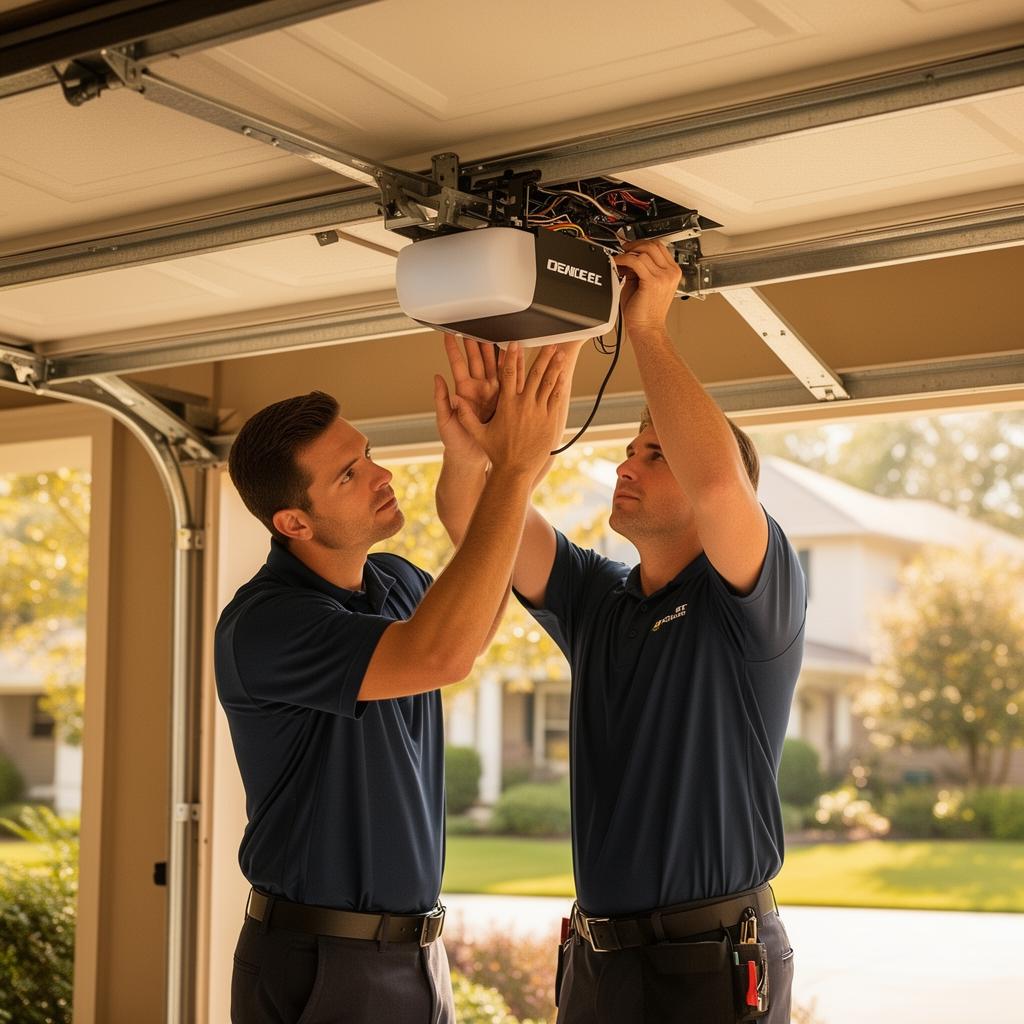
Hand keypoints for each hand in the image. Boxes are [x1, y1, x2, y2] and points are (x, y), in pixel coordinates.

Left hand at [435, 334, 505, 466]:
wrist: (471, 458)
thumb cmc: (454, 441)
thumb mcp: (445, 420)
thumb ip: (442, 399)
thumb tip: (437, 378)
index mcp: (463, 391)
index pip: (458, 364)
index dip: (454, 348)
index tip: (450, 332)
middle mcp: (478, 389)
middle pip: (477, 359)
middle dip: (477, 341)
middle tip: (476, 322)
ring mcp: (493, 393)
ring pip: (494, 365)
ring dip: (495, 349)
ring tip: (498, 331)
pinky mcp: (505, 400)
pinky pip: (510, 380)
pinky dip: (513, 366)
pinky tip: (516, 353)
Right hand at [453, 343, 566, 475]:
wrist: (516, 470)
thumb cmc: (497, 452)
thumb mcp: (477, 433)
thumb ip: (466, 415)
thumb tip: (454, 399)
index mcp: (506, 405)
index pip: (508, 375)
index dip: (511, 357)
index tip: (515, 344)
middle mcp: (523, 405)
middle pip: (533, 374)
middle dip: (541, 356)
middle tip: (549, 344)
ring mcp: (538, 412)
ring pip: (547, 383)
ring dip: (554, 367)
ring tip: (560, 354)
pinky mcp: (549, 421)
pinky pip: (555, 398)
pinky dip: (558, 385)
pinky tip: (562, 375)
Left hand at [613, 240, 681, 337]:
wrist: (646, 328)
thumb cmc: (645, 312)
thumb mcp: (645, 284)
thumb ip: (639, 269)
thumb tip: (627, 256)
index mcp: (672, 272)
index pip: (660, 247)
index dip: (643, 243)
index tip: (630, 246)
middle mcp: (670, 273)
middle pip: (653, 245)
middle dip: (635, 245)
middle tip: (623, 249)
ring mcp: (664, 277)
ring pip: (644, 252)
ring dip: (628, 253)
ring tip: (619, 259)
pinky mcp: (653, 281)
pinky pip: (636, 261)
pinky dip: (623, 259)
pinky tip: (617, 263)